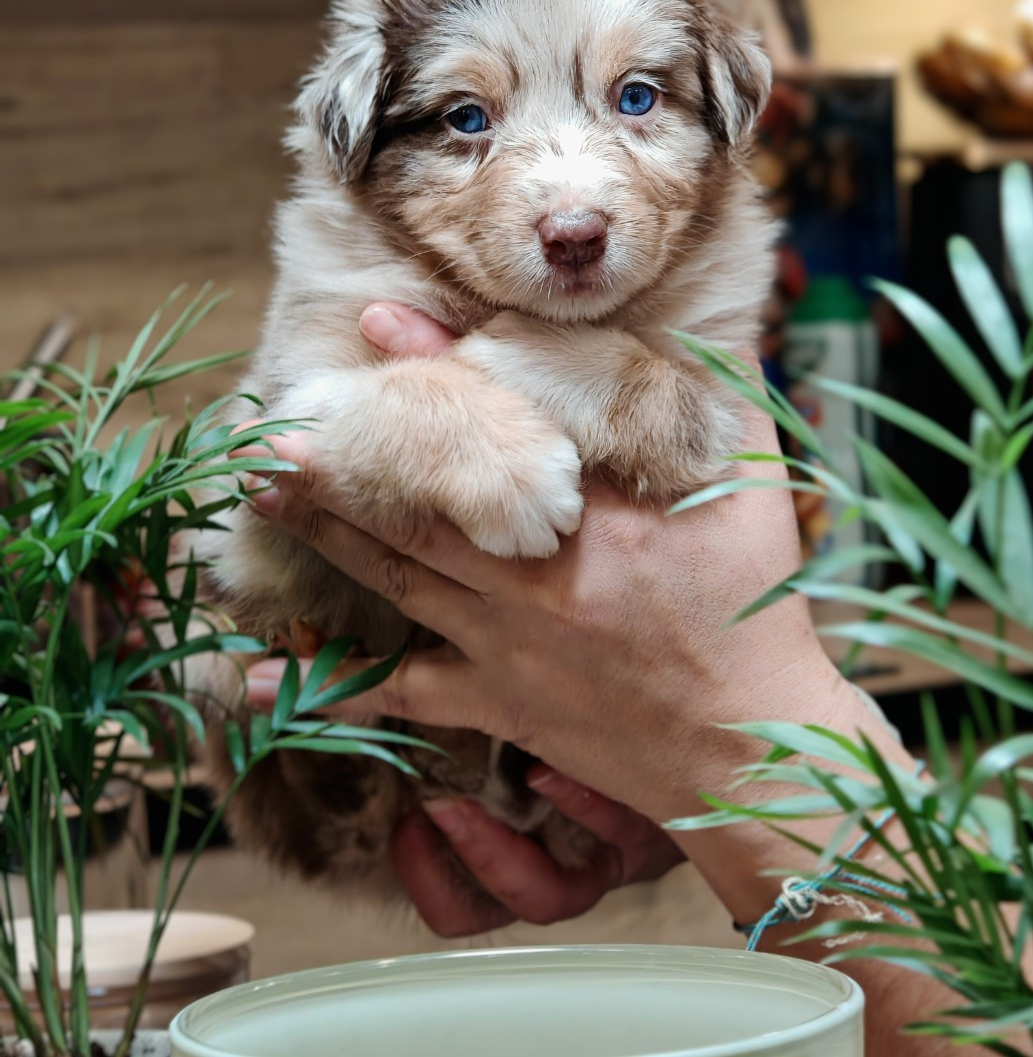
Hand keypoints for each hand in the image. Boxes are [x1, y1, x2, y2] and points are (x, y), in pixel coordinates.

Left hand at [241, 302, 886, 925]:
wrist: (747, 740)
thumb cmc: (756, 606)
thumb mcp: (756, 485)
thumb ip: (731, 394)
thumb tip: (718, 316)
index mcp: (597, 513)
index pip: (505, 423)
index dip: (440, 368)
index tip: (379, 324)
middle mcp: (535, 573)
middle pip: (424, 504)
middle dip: (347, 461)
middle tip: (271, 426)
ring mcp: (506, 641)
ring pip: (397, 576)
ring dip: (327, 534)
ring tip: (263, 493)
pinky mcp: (496, 698)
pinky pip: (400, 693)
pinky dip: (328, 686)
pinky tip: (253, 681)